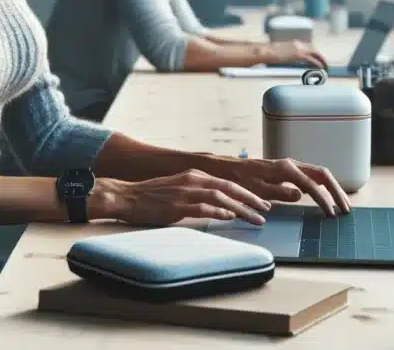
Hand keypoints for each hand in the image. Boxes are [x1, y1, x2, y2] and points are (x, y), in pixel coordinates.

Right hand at [90, 169, 272, 225]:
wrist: (127, 196)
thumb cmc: (152, 197)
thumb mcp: (179, 190)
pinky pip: (204, 207)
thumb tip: (220, 208)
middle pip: (230, 187)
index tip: (261, 202)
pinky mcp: (178, 205)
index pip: (228, 182)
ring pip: (221, 196)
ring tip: (256, 218)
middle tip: (267, 209)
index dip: (247, 192)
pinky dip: (220, 211)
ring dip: (241, 208)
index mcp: (194, 175)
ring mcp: (186, 191)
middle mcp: (193, 180)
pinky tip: (231, 217)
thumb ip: (199, 195)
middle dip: (251, 198)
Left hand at [216, 156, 351, 216]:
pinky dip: (323, 187)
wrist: (226, 168)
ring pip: (319, 174)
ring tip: (342, 206)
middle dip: (336, 192)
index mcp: (285, 168)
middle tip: (346, 210)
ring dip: (332, 189)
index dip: (323, 199)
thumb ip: (279, 192)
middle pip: (323, 174)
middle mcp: (291, 164)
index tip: (331, 214)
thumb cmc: (238, 179)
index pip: (312, 184)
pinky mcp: (289, 171)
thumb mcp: (256, 188)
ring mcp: (291, 166)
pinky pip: (312, 177)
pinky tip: (326, 199)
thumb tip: (301, 194)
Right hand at [267, 40, 327, 68]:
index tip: (318, 59)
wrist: (265, 52)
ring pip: (316, 54)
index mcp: (294, 43)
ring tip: (326, 68)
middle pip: (314, 50)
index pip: (309, 47)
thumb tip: (287, 62)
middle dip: (321, 57)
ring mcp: (299, 49)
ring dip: (322, 61)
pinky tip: (321, 68)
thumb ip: (286, 56)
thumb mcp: (280, 53)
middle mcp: (298, 44)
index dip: (315, 54)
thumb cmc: (268, 54)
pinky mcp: (298, 55)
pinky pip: (311, 60)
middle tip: (325, 64)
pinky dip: (318, 64)